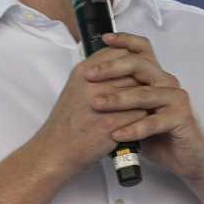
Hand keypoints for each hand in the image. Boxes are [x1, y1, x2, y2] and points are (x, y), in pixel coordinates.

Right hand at [29, 45, 148, 180]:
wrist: (56, 150)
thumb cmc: (67, 123)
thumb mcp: (75, 89)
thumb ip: (96, 75)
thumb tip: (118, 65)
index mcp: (83, 72)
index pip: (118, 53)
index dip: (131, 61)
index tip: (137, 69)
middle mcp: (92, 83)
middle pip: (132, 72)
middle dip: (142, 81)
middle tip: (148, 90)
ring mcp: (103, 102)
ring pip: (140, 91)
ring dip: (146, 99)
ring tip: (147, 106)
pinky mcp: (111, 123)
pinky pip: (140, 113)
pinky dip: (144, 118)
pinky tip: (142, 122)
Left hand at [85, 32, 203, 182]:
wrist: (188, 158)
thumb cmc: (158, 135)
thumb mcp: (135, 112)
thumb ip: (121, 96)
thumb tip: (89, 86)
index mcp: (156, 76)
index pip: (142, 50)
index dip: (125, 40)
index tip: (105, 38)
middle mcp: (167, 82)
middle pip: (139, 65)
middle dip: (111, 68)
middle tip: (89, 75)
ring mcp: (176, 99)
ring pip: (144, 93)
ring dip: (118, 99)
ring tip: (97, 105)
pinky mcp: (182, 118)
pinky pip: (153, 121)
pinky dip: (133, 129)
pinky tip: (116, 134)